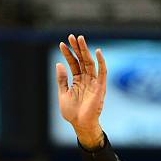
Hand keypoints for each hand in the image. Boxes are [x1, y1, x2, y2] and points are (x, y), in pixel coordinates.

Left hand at [56, 34, 105, 148]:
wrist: (80, 124)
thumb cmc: (72, 113)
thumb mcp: (63, 94)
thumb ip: (62, 80)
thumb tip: (59, 64)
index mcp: (77, 81)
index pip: (73, 63)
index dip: (68, 54)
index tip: (62, 44)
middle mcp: (86, 79)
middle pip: (82, 60)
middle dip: (77, 48)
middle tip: (72, 36)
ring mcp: (93, 82)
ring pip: (90, 63)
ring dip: (85, 51)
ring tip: (80, 39)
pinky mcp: (100, 87)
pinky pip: (102, 72)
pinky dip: (101, 62)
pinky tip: (97, 52)